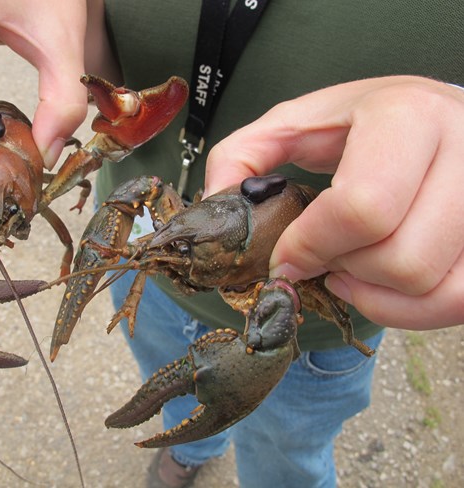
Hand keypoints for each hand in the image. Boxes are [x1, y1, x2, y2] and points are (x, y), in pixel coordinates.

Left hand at [205, 76, 463, 328]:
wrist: (432, 118)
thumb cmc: (360, 123)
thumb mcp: (294, 123)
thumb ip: (242, 156)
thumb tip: (214, 205)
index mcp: (407, 116)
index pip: (362, 208)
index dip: (310, 246)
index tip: (284, 257)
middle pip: (399, 257)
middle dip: (342, 269)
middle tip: (320, 256)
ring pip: (430, 284)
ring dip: (372, 290)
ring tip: (347, 264)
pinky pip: (459, 299)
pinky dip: (408, 308)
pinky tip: (380, 283)